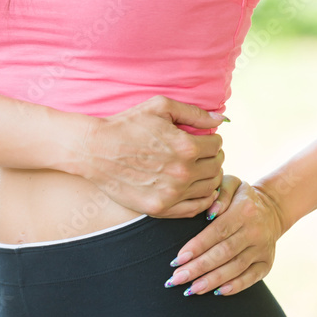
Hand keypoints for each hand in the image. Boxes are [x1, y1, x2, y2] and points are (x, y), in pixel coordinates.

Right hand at [77, 96, 227, 218]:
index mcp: (186, 146)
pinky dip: (203, 199)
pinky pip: (195, 209)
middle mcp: (182, 173)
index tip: (204, 139)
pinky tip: (197, 189)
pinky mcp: (160, 208)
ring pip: (210, 188)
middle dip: (213, 157)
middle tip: (204, 154)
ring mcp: (171, 194)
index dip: (212, 140)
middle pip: (216, 167)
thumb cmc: (127, 124)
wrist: (94, 149)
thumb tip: (221, 120)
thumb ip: (194, 113)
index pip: (217, 145)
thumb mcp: (160, 107)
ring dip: (210, 177)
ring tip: (199, 169)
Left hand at [163, 181, 285, 296]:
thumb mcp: (232, 184)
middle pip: (224, 253)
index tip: (177, 260)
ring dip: (212, 280)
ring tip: (191, 290)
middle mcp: (255, 231)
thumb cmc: (241, 197)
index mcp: (244, 211)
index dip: (197, 247)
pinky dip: (235, 286)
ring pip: (236, 267)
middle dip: (199, 268)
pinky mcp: (267, 262)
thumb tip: (210, 213)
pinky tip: (217, 292)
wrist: (272, 208)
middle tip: (176, 279)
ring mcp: (263, 249)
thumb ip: (220, 193)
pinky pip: (252, 277)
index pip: (217, 231)